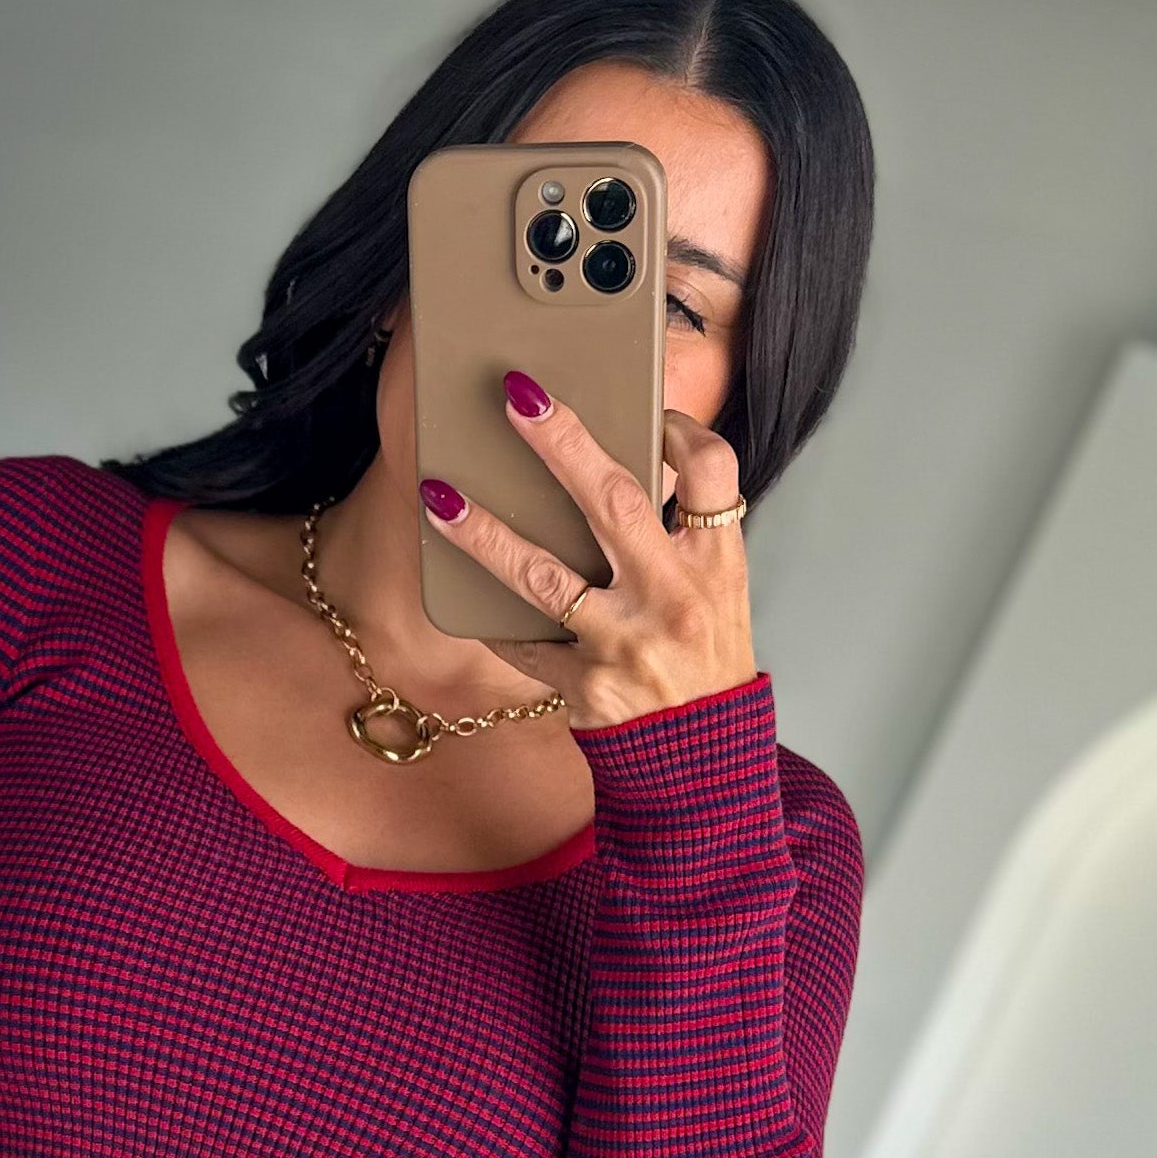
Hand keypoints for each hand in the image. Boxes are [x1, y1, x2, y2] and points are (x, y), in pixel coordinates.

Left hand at [418, 370, 756, 729]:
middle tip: (516, 395)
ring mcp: (627, 646)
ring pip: (547, 577)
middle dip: (563, 444)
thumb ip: (677, 536)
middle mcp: (674, 600)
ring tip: (439, 496)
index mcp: (717, 565)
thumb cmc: (702, 665)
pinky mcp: (587, 688)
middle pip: (616, 503)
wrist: (701, 763)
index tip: (644, 407)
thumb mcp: (716, 594)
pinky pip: (525, 645)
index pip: (711, 473)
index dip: (678, 430)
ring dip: (486, 534)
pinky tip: (462, 595)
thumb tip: (614, 466)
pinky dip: (494, 621)